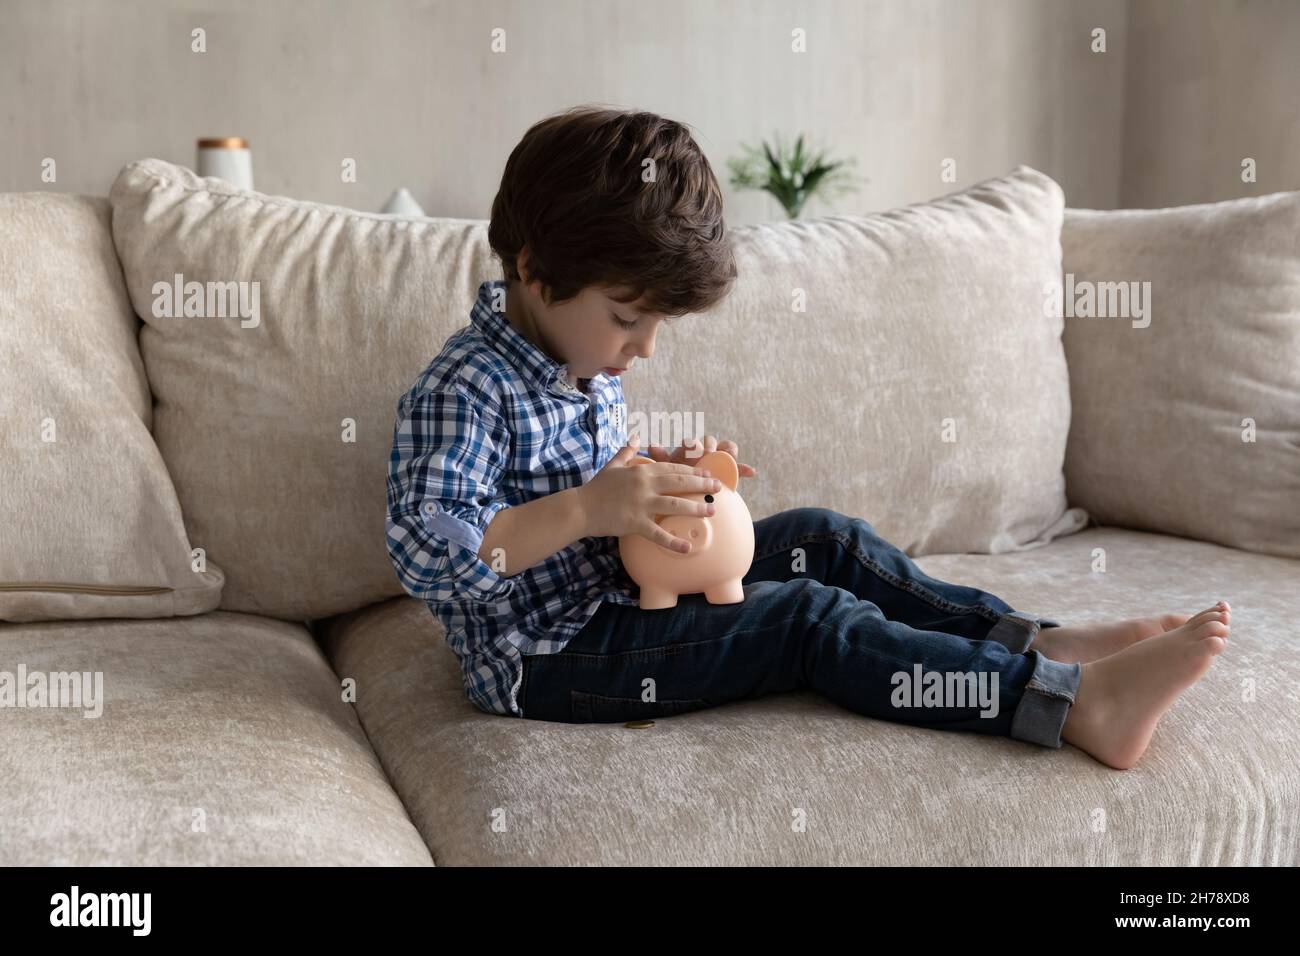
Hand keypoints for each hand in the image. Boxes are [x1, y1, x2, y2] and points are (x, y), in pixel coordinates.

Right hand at [577, 435, 722, 552]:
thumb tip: (634, 437)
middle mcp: (644, 484)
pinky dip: (673, 541)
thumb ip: (626, 451)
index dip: (693, 471)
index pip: (673, 468)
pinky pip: (658, 533)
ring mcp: (641, 504)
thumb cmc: (597, 487)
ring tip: (712, 510)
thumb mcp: (613, 465)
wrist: (581, 507)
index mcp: (641, 470)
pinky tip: (687, 547)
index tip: (708, 473)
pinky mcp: (635, 523)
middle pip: (680, 482)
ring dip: (696, 507)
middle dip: (702, 484)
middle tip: (718, 487)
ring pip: (675, 504)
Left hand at [643, 434, 757, 478]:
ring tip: (730, 456)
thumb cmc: (672, 483)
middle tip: (709, 454)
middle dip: (710, 447)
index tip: (694, 450)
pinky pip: (738, 467)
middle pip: (709, 442)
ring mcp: (716, 461)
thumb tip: (651, 445)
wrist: (684, 496)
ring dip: (726, 451)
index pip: (691, 442)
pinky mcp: (728, 472)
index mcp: (686, 452)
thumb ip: (660, 460)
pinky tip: (751, 472)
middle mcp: (702, 452)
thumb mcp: (664, 474)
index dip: (693, 445)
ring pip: (724, 448)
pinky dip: (743, 468)